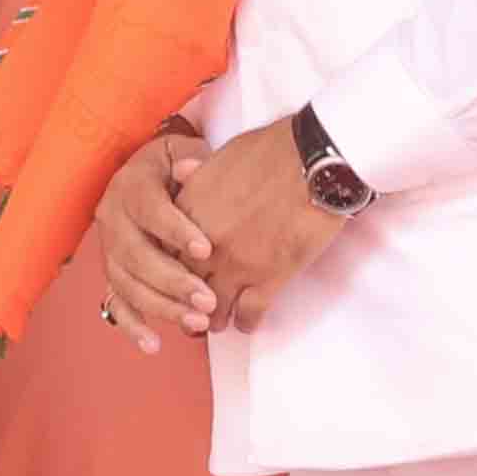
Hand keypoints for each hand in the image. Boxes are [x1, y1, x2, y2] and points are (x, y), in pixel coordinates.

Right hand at [94, 127, 216, 353]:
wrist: (147, 173)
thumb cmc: (174, 166)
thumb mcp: (182, 150)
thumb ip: (191, 158)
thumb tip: (189, 169)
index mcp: (130, 187)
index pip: (149, 210)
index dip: (175, 230)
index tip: (206, 248)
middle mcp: (112, 219)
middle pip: (135, 255)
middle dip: (172, 280)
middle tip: (208, 299)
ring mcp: (109, 249)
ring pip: (127, 283)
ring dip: (160, 306)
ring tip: (197, 321)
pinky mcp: (114, 272)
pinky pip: (116, 302)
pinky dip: (131, 326)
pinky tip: (153, 344)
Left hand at [176, 114, 348, 331]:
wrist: (311, 161)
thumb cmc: (269, 150)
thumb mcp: (219, 158)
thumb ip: (196, 177)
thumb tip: (183, 175)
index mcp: (188, 210)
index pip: (165, 249)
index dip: (168, 266)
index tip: (172, 275)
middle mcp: (203, 242)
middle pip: (183, 282)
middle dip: (184, 300)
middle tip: (188, 311)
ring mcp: (235, 262)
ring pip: (213, 305)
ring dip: (213, 317)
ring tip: (215, 323)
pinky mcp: (269, 276)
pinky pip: (250, 311)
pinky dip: (246, 321)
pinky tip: (247, 324)